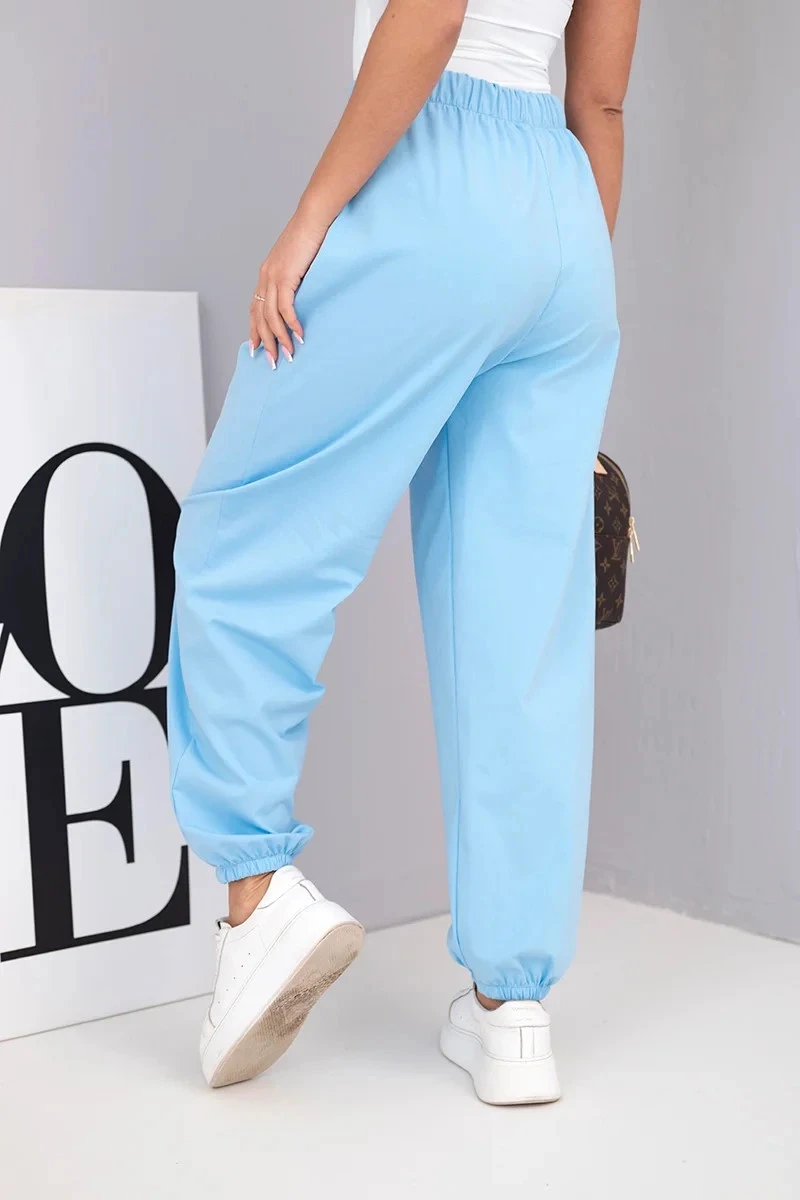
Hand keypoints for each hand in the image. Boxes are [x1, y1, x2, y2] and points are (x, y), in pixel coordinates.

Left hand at [249, 211, 328, 366]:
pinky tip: (298, 335)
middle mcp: (265, 277)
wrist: (313, 218)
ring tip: (288, 354)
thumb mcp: (297, 261)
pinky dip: (291, 324)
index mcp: (266, 274)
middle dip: (266, 342)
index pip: (255, 308)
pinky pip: (285, 308)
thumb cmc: (310, 237)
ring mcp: (273, 277)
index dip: (255, 330)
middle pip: (260, 318)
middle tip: (273, 361)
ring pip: (271, 316)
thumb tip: (300, 294)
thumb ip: (294, 278)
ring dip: (279, 338)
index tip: (257, 348)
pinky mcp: (285, 276)